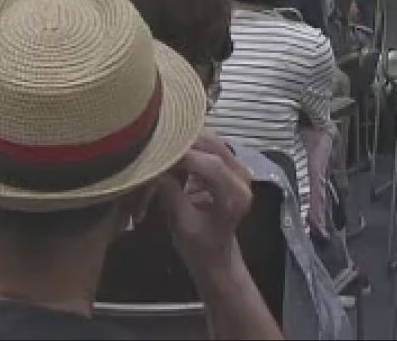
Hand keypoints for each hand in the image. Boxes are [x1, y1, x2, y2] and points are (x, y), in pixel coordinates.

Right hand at [154, 133, 253, 270]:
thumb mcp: (182, 224)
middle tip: (156, 146)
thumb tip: (154, 168)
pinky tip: (173, 157)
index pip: (210, 164)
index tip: (157, 155)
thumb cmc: (200, 246)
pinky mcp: (231, 166)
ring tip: (163, 152)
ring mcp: (239, 169)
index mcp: (235, 195)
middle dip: (183, 144)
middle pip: (212, 145)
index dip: (182, 156)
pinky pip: (210, 146)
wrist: (216, 256)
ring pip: (210, 141)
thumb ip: (171, 193)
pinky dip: (190, 148)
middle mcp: (242, 177)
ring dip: (186, 144)